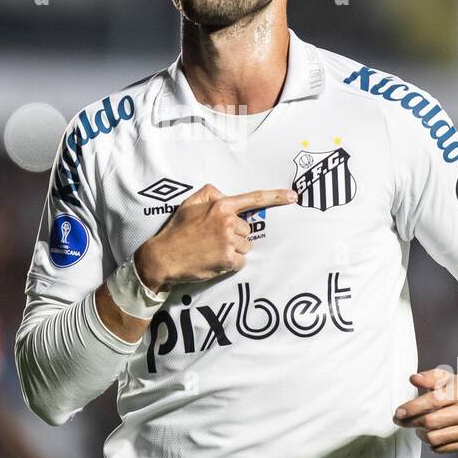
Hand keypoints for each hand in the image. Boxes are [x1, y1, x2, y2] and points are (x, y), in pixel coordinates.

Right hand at [134, 184, 296, 289]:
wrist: (163, 257)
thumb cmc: (177, 230)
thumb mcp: (190, 203)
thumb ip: (210, 194)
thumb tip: (226, 196)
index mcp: (220, 205)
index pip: (253, 199)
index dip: (276, 197)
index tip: (293, 197)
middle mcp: (227, 221)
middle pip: (247, 229)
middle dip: (235, 235)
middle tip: (213, 239)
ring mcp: (228, 241)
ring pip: (246, 245)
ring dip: (233, 249)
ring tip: (212, 250)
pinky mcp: (227, 259)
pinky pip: (241, 261)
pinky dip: (231, 263)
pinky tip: (214, 260)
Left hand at [392, 367, 457, 453]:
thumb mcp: (444, 376)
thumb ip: (428, 377)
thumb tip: (413, 379)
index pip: (433, 401)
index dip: (412, 408)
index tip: (398, 413)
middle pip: (431, 422)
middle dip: (410, 422)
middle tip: (400, 420)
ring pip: (435, 438)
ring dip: (420, 434)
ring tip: (417, 426)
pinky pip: (443, 449)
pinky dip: (432, 444)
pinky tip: (430, 434)